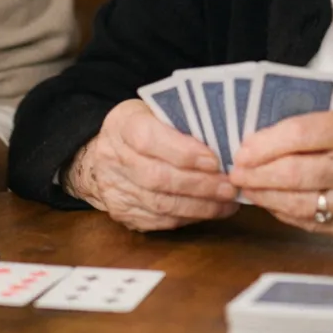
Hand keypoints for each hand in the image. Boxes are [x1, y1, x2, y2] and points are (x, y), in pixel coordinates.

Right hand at [64, 99, 238, 231]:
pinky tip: (210, 211)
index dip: (183, 152)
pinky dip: (189, 217)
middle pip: (157, 177)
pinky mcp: (122, 212)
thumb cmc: (143, 127)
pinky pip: (159, 221)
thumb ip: (182, 122)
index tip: (215, 161)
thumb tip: (225, 139)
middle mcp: (113, 158)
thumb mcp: (156, 112)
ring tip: (227, 202)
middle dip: (200, 185)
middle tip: (230, 187)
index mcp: (122, 125)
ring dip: (200, 206)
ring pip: (161, 204)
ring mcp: (115, 189)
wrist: (103, 154)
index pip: (149, 139)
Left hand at [230, 110, 332, 246]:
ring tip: (246, 188)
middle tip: (235, 170)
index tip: (244, 146)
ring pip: (297, 201)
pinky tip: (274, 204)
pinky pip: (312, 223)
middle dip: (255, 172)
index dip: (265, 141)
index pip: (301, 132)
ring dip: (264, 195)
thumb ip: (328, 130)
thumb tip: (274, 140)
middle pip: (293, 170)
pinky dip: (287, 213)